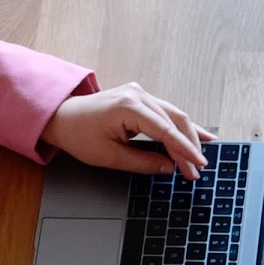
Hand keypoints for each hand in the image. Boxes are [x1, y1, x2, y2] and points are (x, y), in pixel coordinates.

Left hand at [43, 83, 206, 176]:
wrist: (61, 117)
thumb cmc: (78, 135)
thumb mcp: (109, 157)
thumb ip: (142, 163)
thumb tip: (169, 167)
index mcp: (128, 107)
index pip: (166, 131)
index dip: (185, 151)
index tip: (198, 167)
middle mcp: (137, 95)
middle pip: (176, 120)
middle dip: (189, 147)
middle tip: (197, 170)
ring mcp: (139, 93)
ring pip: (174, 115)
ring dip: (189, 137)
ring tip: (202, 155)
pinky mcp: (139, 97)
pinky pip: (166, 112)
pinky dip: (180, 126)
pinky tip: (200, 134)